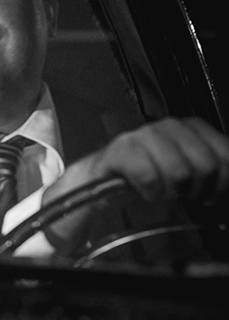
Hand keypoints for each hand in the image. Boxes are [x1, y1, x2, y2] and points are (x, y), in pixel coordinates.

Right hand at [40, 117, 228, 251]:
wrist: (102, 180)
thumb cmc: (149, 176)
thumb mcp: (189, 171)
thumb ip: (213, 171)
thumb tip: (227, 178)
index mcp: (193, 127)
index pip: (225, 156)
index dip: (221, 182)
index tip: (209, 193)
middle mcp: (171, 125)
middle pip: (205, 166)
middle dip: (195, 189)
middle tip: (181, 193)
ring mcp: (145, 134)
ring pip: (179, 172)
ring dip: (170, 191)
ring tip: (160, 191)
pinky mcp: (122, 148)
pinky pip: (150, 177)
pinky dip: (150, 192)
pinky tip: (145, 190)